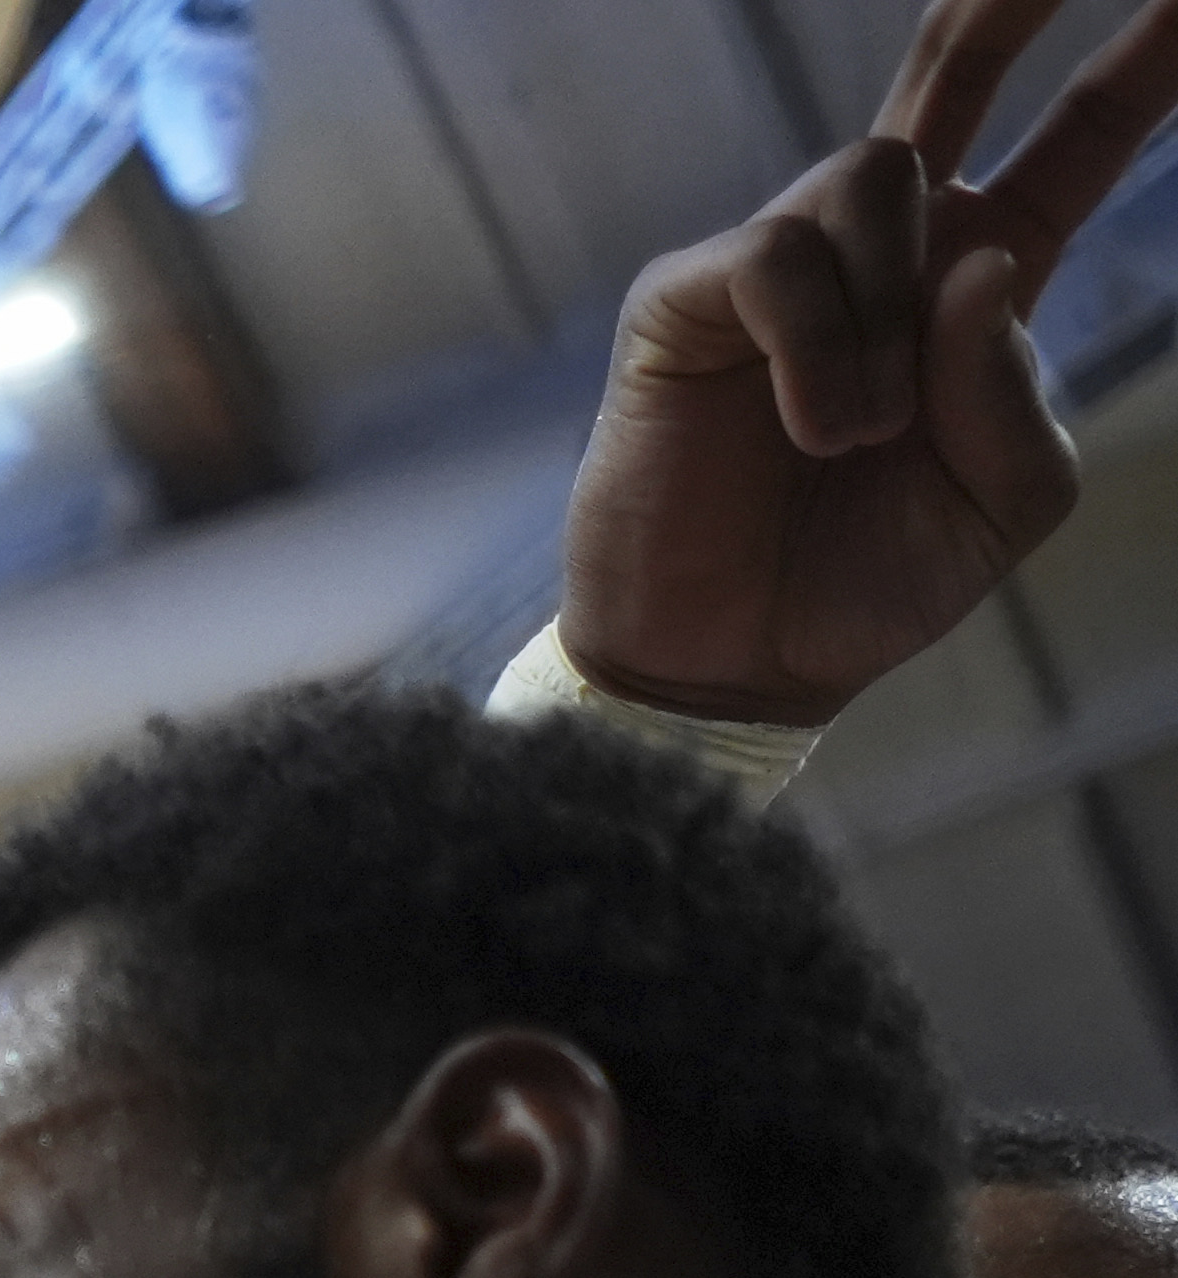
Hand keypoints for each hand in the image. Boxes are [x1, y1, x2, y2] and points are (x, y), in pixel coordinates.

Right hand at [562, 0, 1177, 722]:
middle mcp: (885, 255)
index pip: (1078, 143)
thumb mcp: (1003, 505)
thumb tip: (977, 265)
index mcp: (980, 284)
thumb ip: (1019, 395)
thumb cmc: (864, 587)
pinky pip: (781, 255)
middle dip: (1002, 5)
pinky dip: (817, 347)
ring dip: (888, 309)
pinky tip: (812, 426)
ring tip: (856, 434)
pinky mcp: (690, 299)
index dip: (1139, 70)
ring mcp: (782, 268)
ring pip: (875, 170)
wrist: (731, 666)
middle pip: (950, 72)